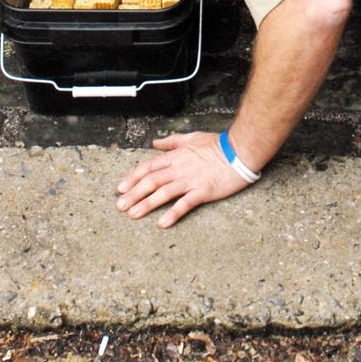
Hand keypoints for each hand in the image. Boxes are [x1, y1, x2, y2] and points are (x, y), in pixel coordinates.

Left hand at [115, 132, 252, 227]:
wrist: (240, 151)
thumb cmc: (219, 144)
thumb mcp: (192, 138)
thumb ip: (172, 141)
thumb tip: (156, 142)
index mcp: (176, 156)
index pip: (149, 167)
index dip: (133, 178)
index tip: (121, 188)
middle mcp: (179, 168)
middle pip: (151, 181)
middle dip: (133, 194)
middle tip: (120, 206)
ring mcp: (191, 180)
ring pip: (163, 192)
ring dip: (146, 204)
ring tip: (133, 215)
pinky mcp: (203, 191)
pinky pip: (185, 203)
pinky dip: (172, 213)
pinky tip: (162, 223)